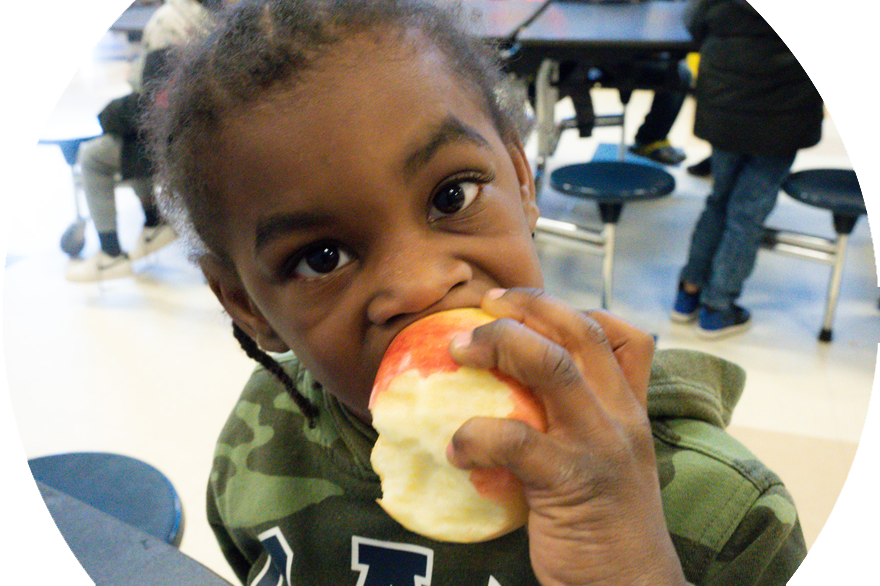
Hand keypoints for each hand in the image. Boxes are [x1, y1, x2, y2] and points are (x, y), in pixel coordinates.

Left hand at [447, 288, 686, 585]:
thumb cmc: (606, 526)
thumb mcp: (606, 461)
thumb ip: (577, 423)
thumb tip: (510, 392)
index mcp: (632, 410)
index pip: (626, 336)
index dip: (573, 309)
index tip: (524, 305)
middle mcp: (622, 418)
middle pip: (581, 333)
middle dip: (528, 306)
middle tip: (484, 306)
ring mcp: (599, 447)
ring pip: (552, 367)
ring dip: (499, 346)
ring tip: (458, 351)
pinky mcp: (571, 483)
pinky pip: (516, 439)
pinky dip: (476, 434)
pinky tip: (455, 447)